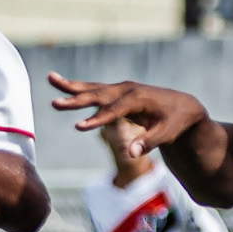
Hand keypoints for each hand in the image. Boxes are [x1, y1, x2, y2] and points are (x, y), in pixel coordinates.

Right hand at [50, 73, 207, 160]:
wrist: (183, 106)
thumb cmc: (175, 122)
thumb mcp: (166, 134)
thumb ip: (148, 142)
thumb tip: (131, 153)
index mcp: (138, 99)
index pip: (114, 111)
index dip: (96, 120)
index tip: (78, 127)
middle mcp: (127, 90)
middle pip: (97, 94)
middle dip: (75, 100)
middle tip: (54, 103)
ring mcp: (122, 89)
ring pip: (93, 88)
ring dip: (71, 85)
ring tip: (50, 78)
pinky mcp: (118, 92)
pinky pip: (96, 90)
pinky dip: (79, 88)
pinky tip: (63, 86)